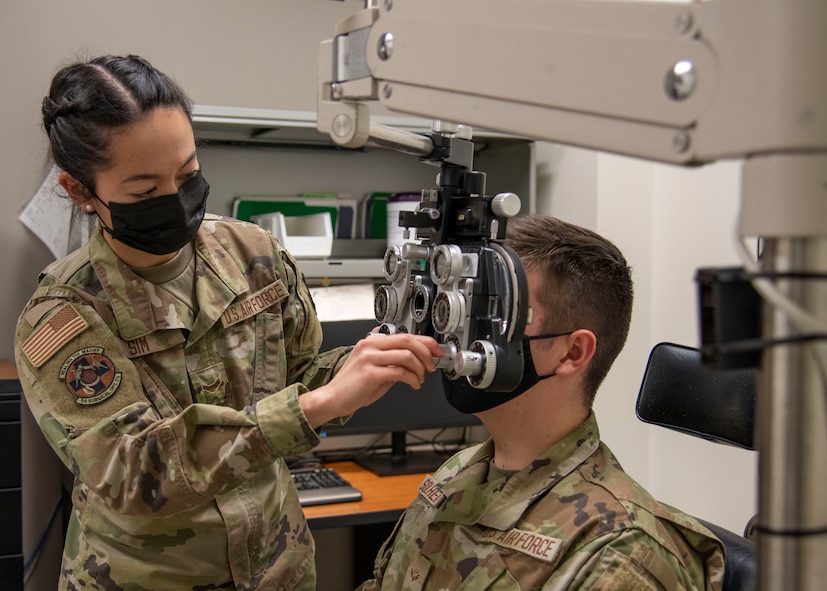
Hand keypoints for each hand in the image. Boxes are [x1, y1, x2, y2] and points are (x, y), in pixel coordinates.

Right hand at [299, 333, 442, 428]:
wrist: (332, 399)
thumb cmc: (352, 387)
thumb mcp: (376, 369)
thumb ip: (393, 363)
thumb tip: (415, 362)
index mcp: (372, 342)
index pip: (405, 335)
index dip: (425, 342)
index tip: (436, 350)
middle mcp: (370, 346)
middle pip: (408, 341)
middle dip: (426, 353)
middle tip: (431, 365)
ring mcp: (369, 358)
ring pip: (406, 356)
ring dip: (420, 369)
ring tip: (420, 378)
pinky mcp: (370, 373)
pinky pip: (399, 372)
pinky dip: (412, 379)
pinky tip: (413, 384)